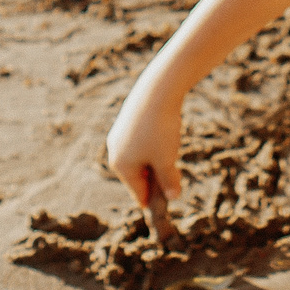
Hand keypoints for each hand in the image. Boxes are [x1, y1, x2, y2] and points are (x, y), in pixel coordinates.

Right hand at [104, 79, 183, 210]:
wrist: (157, 90)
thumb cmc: (160, 130)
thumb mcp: (167, 160)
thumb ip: (169, 182)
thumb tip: (173, 197)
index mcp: (121, 166)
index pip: (139, 194)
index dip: (157, 198)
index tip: (172, 195)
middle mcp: (114, 152)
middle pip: (139, 176)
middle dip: (157, 176)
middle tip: (175, 166)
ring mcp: (119, 136)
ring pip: (141, 159)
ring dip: (157, 159)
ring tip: (170, 145)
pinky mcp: (126, 122)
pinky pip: (140, 143)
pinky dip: (154, 144)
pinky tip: (164, 133)